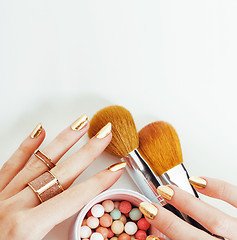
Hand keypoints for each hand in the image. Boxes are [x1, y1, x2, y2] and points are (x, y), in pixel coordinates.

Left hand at [0, 116, 123, 238]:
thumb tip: (83, 237)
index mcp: (26, 229)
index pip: (74, 198)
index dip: (99, 182)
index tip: (116, 168)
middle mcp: (15, 206)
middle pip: (62, 172)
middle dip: (88, 151)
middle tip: (104, 134)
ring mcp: (2, 194)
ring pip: (39, 161)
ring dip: (63, 141)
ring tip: (79, 124)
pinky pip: (10, 164)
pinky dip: (26, 147)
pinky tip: (39, 131)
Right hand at [140, 177, 236, 239]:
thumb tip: (169, 237)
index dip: (168, 232)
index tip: (152, 227)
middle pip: (195, 235)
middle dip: (169, 220)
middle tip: (150, 207)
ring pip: (213, 216)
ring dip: (187, 203)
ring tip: (168, 190)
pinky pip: (236, 198)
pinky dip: (218, 187)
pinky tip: (201, 181)